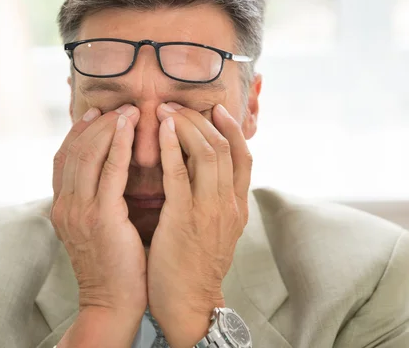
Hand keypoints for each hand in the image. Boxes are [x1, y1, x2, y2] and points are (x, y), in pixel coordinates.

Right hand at [51, 104, 146, 325]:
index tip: (93, 114)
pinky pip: (110, 170)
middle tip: (114, 107)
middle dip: (94, 125)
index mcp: (62, 209)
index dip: (76, 134)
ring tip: (126, 111)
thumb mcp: (96, 230)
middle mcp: (65, 206)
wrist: (112, 303)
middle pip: (73, 152)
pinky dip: (118, 144)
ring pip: (88, 155)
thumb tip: (112, 175)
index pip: (62, 160)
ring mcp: (79, 211)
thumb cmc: (113, 267)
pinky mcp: (101, 217)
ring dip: (107, 128)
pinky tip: (129, 128)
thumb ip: (97, 202)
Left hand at [148, 102, 251, 346]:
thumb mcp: (217, 230)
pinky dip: (174, 147)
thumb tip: (203, 173)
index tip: (216, 109)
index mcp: (238, 206)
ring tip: (167, 110)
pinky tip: (164, 131)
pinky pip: (180, 173)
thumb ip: (215, 201)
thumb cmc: (196, 266)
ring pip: (208, 153)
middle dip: (202, 120)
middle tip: (180, 103)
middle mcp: (229, 204)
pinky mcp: (185, 217)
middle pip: (225, 147)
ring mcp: (210, 210)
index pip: (244, 156)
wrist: (190, 303)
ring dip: (187, 125)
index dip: (232, 128)